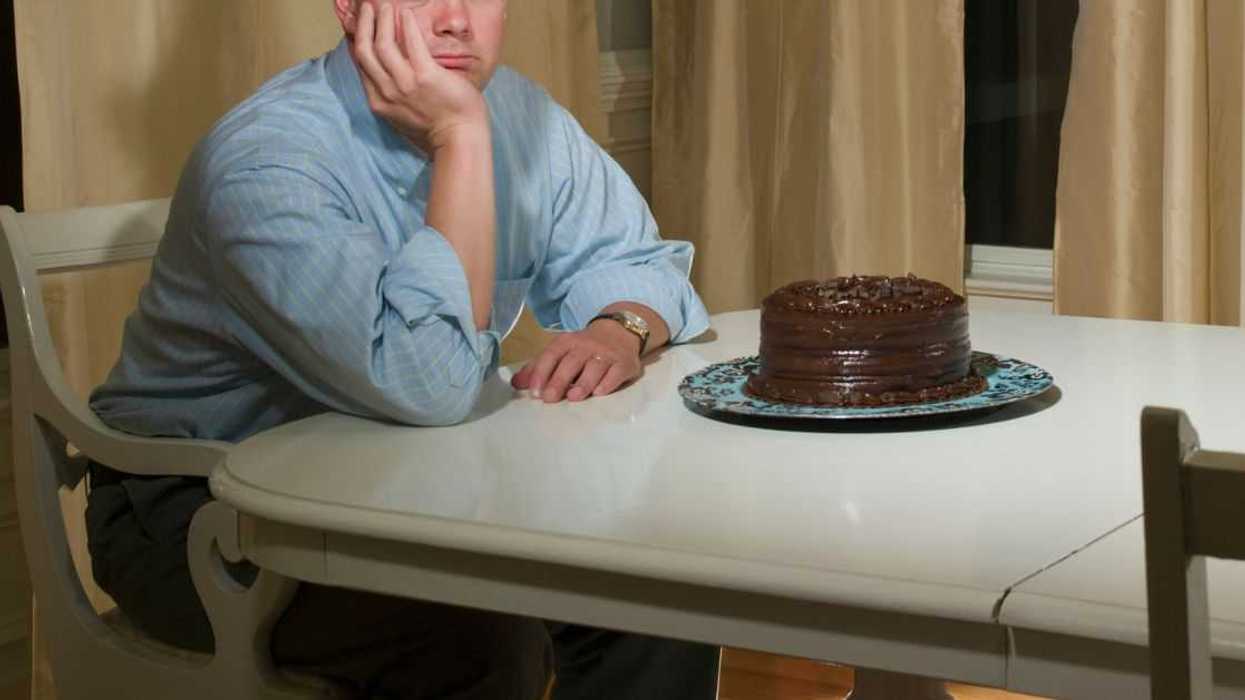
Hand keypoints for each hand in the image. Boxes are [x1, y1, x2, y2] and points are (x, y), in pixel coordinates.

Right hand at [351, 2, 487, 150]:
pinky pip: (412, 43)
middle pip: (365, 50)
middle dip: (363, 24)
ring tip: (384, 5)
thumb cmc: (435, 130)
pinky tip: (406, 13)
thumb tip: (387, 75)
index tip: (356, 27)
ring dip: (382, 20)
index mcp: (379, 102)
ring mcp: (405, 84)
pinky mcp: (426, 76)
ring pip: (383, 44)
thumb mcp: (401, 116)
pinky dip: (407, 25)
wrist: (459, 140)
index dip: (356, 40)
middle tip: (367, 7)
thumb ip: (391, 95)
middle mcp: (387, 92)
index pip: (360, 64)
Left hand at [511, 322, 642, 402]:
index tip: (534, 391)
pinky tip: (598, 392)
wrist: (620, 332)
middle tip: (549, 398)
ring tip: (573, 397)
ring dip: (583, 383)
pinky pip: (615, 374)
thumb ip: (539, 367)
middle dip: (559, 380)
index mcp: (567, 342)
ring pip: (594, 368)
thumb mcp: (561, 351)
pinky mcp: (624, 364)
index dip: (541, 372)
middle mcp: (587, 345)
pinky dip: (607, 383)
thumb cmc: (584, 348)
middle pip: (571, 363)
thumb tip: (515, 384)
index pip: (551, 355)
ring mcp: (607, 354)